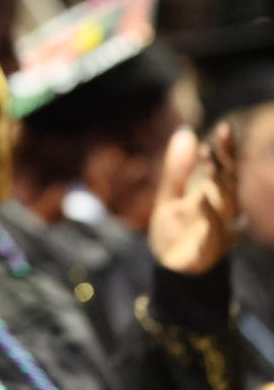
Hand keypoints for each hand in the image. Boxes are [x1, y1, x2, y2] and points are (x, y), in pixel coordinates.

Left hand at [148, 126, 238, 274]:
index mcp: (214, 198)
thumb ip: (176, 170)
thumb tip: (186, 132)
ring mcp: (218, 229)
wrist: (168, 270)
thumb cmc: (174, 231)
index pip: (225, 170)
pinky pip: (214, 230)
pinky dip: (209, 214)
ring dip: (219, 181)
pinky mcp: (209, 248)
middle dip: (227, 160)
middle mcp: (222, 212)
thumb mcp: (169, 196)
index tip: (224, 128)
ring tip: (210, 160)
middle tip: (220, 137)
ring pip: (226, 203)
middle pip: (230, 182)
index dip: (227, 150)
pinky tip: (202, 197)